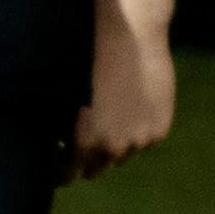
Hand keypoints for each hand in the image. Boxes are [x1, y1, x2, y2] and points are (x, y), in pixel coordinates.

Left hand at [72, 0, 175, 181]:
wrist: (129, 38)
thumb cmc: (85, 60)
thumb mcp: (64, 98)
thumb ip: (62, 127)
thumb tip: (55, 143)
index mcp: (84, 142)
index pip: (68, 174)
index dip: (59, 172)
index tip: (54, 169)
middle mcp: (113, 147)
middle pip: (96, 169)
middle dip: (85, 161)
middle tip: (76, 148)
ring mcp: (140, 140)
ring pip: (122, 155)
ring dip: (113, 146)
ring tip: (105, 123)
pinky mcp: (160, 130)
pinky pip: (144, 141)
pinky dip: (135, 133)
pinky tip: (127, 113)